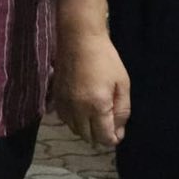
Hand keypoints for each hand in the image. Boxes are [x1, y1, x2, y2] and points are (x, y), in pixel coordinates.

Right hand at [52, 28, 130, 147]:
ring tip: (95, 119)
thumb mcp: (122, 84)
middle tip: (108, 127)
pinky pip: (64, 119)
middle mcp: (78, 110)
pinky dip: (73, 121)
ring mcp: (64, 104)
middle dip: (99, 137)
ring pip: (74, 129)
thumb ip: (122, 110)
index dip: (112, 139)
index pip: (103, 137)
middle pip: (87, 137)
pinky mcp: (56, 97)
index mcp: (97, 106)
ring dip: (85, 130)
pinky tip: (81, 112)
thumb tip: (118, 132)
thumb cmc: (106, 59)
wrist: (79, 39)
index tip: (118, 134)